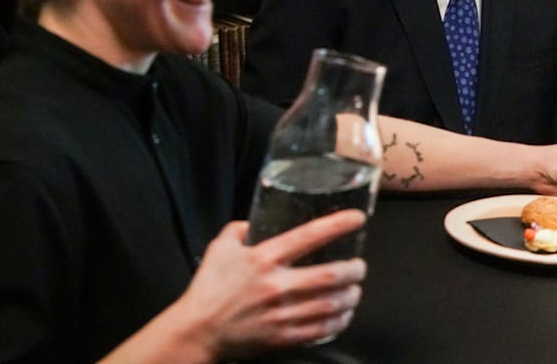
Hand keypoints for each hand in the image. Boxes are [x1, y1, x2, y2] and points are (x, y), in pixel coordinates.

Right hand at [169, 209, 367, 359]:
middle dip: (354, 270)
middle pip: (330, 275)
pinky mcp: (282, 338)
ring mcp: (281, 314)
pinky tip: (343, 314)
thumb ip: (239, 230)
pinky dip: (338, 321)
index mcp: (263, 258)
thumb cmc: (208, 289)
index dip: (337, 225)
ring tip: (355, 290)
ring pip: (331, 304)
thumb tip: (254, 220)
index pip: (308, 236)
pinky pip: (320, 330)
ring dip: (351, 296)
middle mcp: (276, 286)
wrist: (196, 332)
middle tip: (360, 266)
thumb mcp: (220, 249)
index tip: (357, 219)